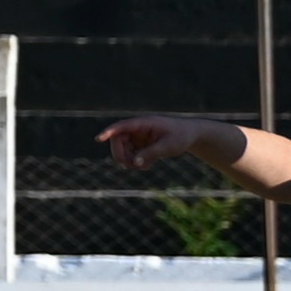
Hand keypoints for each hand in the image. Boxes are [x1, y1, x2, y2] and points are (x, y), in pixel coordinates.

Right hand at [96, 111, 238, 172]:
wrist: (190, 134)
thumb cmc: (181, 136)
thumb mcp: (169, 146)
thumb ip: (152, 154)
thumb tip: (135, 163)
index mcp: (144, 123)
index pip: (123, 126)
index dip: (110, 132)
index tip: (100, 138)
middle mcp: (137, 128)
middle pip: (118, 140)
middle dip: (122, 154)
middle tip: (133, 167)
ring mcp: (137, 136)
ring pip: (122, 148)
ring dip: (128, 160)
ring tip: (144, 167)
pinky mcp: (139, 143)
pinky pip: (129, 153)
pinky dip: (134, 161)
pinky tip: (146, 166)